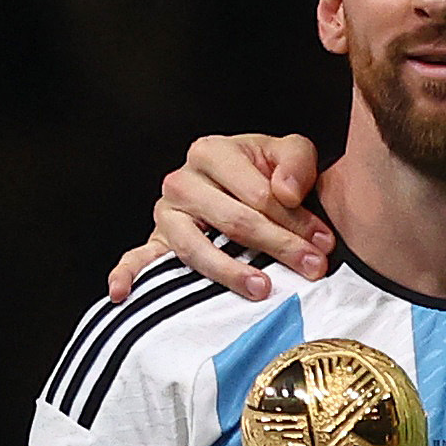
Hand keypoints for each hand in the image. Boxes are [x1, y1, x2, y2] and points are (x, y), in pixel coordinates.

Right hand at [105, 132, 331, 303]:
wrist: (243, 183)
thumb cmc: (266, 171)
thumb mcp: (288, 152)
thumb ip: (296, 163)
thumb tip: (286, 192)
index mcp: (212, 152)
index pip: (257, 193)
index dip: (295, 220)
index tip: (323, 243)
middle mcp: (183, 180)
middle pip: (234, 221)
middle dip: (278, 246)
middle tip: (311, 268)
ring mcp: (166, 212)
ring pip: (196, 247)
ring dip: (230, 271)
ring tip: (262, 288)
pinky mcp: (156, 240)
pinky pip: (138, 257)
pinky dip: (128, 274)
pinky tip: (122, 293)